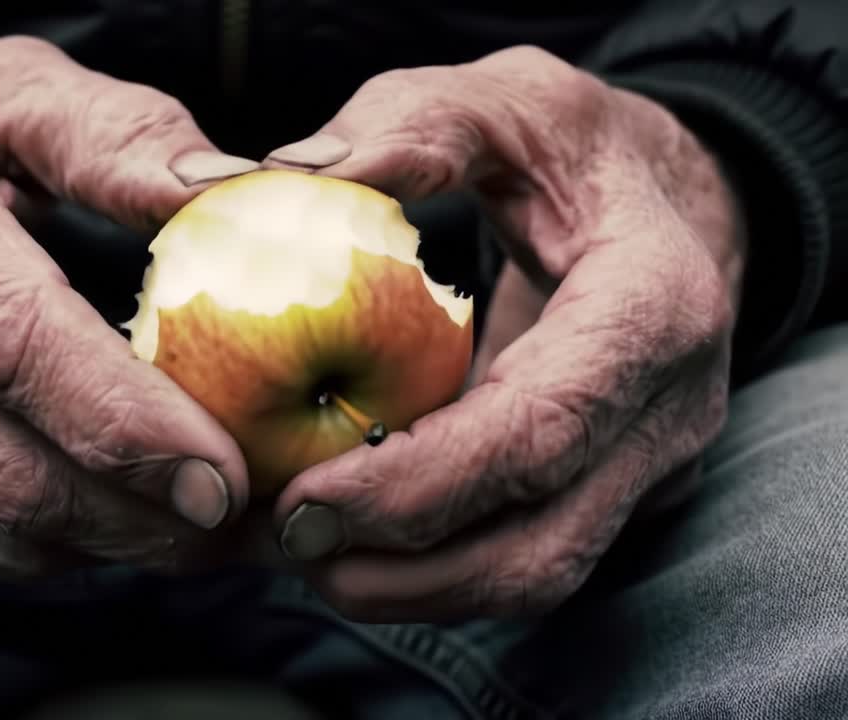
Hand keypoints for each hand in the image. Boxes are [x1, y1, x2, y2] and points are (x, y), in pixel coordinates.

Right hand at [0, 36, 264, 578]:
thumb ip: (118, 135)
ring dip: (121, 542)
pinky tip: (131, 513)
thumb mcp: (8, 87)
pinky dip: (71, 545)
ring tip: (214, 522)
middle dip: (147, 512)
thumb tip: (233, 193)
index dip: (123, 422)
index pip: (9, 345)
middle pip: (10, 471)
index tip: (225, 469)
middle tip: (252, 509)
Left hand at [262, 46, 745, 621]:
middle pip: (540, 538)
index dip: (423, 482)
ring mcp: (648, 462)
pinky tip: (349, 542)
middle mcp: (669, 407)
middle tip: (284, 538)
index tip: (305, 499)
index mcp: (655, 305)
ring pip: (534, 575)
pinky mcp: (610, 490)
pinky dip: (431, 568)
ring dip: (411, 587)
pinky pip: (522, 556)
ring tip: (304, 554)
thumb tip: (295, 177)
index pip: (542, 426)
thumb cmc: (576, 151)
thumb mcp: (508, 103)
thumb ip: (414, 124)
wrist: (666, 201)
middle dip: (403, 564)